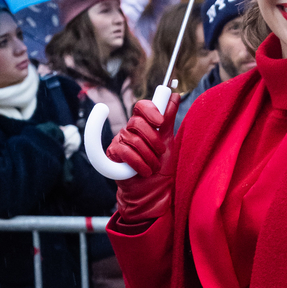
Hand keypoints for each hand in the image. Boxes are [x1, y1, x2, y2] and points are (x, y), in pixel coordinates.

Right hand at [107, 93, 179, 221]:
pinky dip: (138, 163)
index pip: (141, 107)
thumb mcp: (169, 142)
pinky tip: (144, 171)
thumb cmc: (161, 168)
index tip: (161, 121)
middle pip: (136, 122)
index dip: (150, 110)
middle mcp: (130, 131)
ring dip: (148, 156)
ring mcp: (120, 142)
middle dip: (153, 139)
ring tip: (154, 167)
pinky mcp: (112, 155)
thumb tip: (174, 95)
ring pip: (132, 139)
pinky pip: (123, 151)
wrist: (153, 192)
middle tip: (160, 152)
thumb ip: (169, 119)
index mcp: (144, 125)